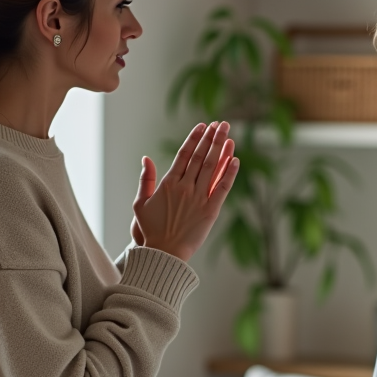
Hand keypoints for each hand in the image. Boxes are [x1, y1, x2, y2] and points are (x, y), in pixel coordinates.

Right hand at [131, 121, 238, 262]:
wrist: (163, 253)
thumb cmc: (150, 230)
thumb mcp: (140, 204)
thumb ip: (145, 180)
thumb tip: (146, 158)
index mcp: (168, 183)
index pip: (184, 154)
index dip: (195, 138)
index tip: (203, 126)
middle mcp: (185, 187)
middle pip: (201, 156)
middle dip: (211, 138)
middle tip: (220, 124)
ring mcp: (198, 198)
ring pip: (212, 167)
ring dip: (221, 148)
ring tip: (227, 133)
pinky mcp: (210, 211)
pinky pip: (222, 188)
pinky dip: (230, 173)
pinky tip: (236, 159)